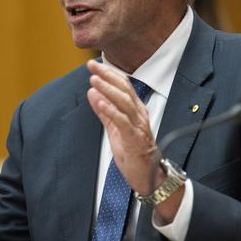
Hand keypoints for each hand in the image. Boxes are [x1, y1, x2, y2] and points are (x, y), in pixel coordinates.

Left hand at [86, 60, 183, 222]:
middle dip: (108, 76)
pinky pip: (122, 121)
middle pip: (124, 89)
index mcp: (135, 110)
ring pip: (124, 102)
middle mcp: (139, 114)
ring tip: (94, 80)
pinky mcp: (135, 138)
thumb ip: (104, 110)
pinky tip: (100, 102)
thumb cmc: (133, 152)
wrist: (148, 176)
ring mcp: (138, 126)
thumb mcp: (115, 128)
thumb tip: (92, 92)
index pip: (123, 86)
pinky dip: (111, 110)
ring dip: (108, 90)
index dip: (109, 73)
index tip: (94, 65)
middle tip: (92, 66)